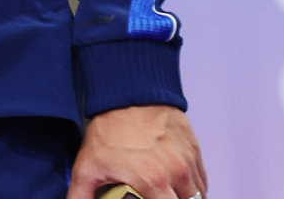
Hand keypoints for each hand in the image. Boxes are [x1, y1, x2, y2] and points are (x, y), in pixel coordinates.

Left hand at [69, 105, 205, 198]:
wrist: (130, 95)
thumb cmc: (110, 130)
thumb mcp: (87, 166)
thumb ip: (81, 194)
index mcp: (153, 182)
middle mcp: (177, 175)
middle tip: (157, 198)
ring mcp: (189, 163)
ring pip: (198, 195)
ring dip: (185, 198)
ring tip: (168, 196)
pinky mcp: (195, 152)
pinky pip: (203, 181)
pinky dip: (195, 189)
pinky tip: (181, 190)